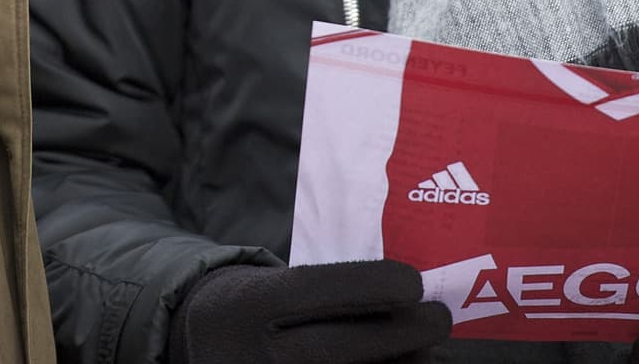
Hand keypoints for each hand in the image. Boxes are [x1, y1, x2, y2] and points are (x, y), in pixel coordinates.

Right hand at [166, 259, 451, 363]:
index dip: (380, 284)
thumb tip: (408, 301)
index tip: (413, 282)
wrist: (199, 345)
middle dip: (409, 333)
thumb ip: (327, 293)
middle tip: (438, 319)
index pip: (327, 290)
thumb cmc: (252, 306)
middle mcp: (259, 355)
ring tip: (425, 354)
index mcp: (253, 305)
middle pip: (352, 348)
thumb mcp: (272, 284)